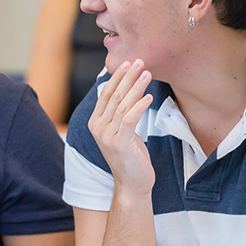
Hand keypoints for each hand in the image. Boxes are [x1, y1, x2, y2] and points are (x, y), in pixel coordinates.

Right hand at [89, 59, 155, 196]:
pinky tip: (149, 96)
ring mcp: (107, 136)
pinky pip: (130, 118)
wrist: (133, 183)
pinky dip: (139, 105)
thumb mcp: (122, 132)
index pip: (105, 93)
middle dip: (127, 77)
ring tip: (147, 73)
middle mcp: (98, 127)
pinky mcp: (120, 142)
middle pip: (113, 95)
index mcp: (95, 122)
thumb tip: (128, 90)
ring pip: (122, 104)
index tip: (128, 63)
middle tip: (139, 61)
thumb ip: (120, 113)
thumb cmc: (131, 156)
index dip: (117, 77)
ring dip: (136, 87)